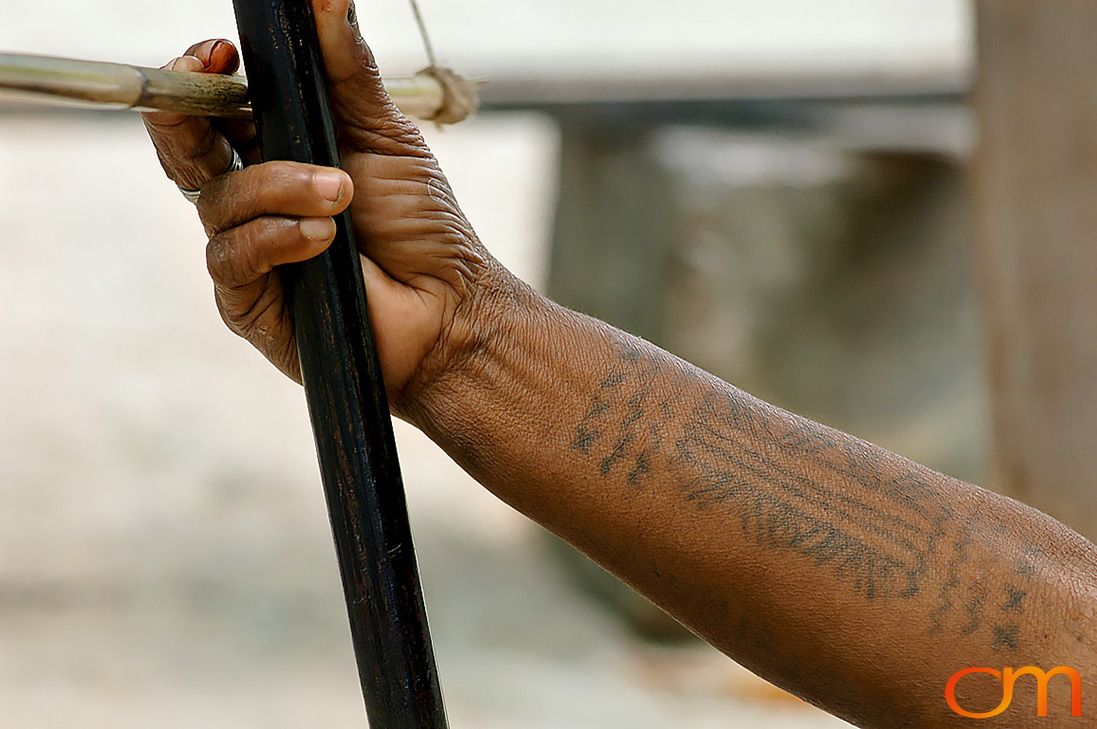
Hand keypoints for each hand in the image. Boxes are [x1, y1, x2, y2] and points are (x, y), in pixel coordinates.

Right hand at [142, 0, 496, 407]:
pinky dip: (275, 239)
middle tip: (214, 76)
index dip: (203, 74)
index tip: (222, 52)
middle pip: (183, 148)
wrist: (450, 306)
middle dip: (185, 109)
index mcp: (277, 150)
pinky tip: (321, 240)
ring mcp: (246, 249)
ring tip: (340, 194)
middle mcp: (252, 196)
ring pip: (217, 200)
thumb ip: (348, 71)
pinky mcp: (248, 302)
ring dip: (278, 187)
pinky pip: (231, 258)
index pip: (214, 105)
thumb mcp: (386, 134)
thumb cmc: (422, 224)